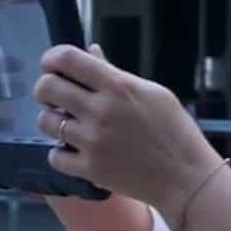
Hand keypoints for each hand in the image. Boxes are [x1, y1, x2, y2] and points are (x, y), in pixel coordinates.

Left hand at [33, 45, 221, 220]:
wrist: (186, 177)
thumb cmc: (175, 131)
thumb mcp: (153, 93)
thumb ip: (116, 73)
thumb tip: (90, 53)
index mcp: (118, 85)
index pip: (67, 59)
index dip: (52, 58)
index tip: (51, 65)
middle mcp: (101, 111)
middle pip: (47, 87)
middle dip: (44, 89)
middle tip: (53, 96)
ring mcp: (93, 141)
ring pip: (47, 122)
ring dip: (52, 121)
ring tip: (67, 124)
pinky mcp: (90, 169)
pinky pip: (55, 156)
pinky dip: (61, 153)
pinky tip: (74, 151)